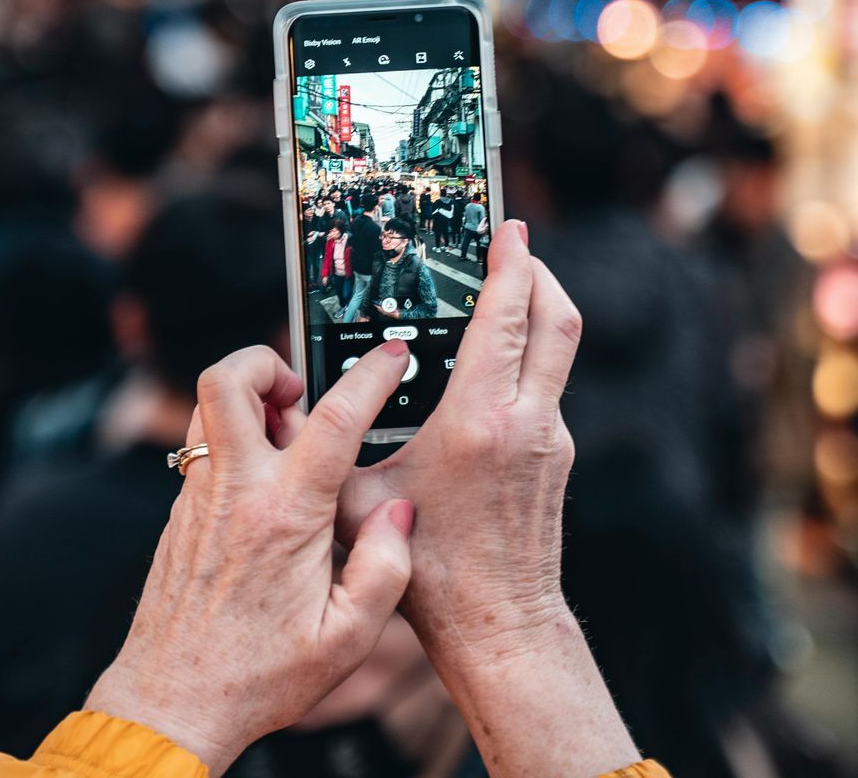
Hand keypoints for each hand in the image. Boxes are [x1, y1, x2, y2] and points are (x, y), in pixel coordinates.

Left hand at [86, 344, 417, 774]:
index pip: (333, 419)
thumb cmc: (259, 677)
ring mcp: (199, 500)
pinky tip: (266, 491)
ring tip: (288, 442)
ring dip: (250, 405)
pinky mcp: (181, 516)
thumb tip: (399, 512)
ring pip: (211, 413)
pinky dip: (236, 447)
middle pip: (229, 380)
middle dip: (268, 361)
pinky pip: (205, 453)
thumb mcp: (348, 638)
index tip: (391, 358)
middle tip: (300, 389)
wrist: (173, 702)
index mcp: (286, 517)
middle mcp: (235, 494)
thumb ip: (386, 568)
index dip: (370, 376)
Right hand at [329, 220, 640, 777]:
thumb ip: (334, 444)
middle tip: (513, 248)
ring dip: (538, 314)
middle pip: (557, 319)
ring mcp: (551, 441)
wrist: (499, 628)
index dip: (511, 262)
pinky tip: (494, 369)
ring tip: (505, 295)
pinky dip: (528, 361)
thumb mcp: (359, 498)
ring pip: (558, 352)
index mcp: (482, 420)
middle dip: (538, 273)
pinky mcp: (556, 461)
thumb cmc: (430, 571)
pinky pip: (548, 388)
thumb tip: (298, 408)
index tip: (508, 229)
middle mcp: (529, 421)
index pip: (508, 315)